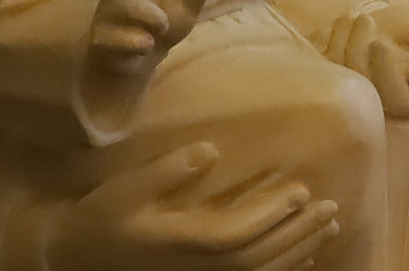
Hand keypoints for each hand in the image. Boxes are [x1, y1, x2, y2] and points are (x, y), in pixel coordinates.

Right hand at [45, 143, 338, 270]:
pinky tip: (305, 260)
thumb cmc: (102, 220)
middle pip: (259, 257)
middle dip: (299, 233)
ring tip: (330, 228)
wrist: (76, 260)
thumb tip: (211, 149)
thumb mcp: (126, 188)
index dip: (274, 214)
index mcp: (183, 241)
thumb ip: (169, 169)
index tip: (302, 189)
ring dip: (300, 252)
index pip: (239, 232)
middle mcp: (198, 267)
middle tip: (332, 208)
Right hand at [91, 0, 214, 76]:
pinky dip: (130, 40)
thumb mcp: (187, 1)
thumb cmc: (161, 18)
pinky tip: (146, 44)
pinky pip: (113, 38)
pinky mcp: (104, 38)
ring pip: (123, 3)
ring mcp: (112, 9)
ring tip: (161, 21)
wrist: (139, 59)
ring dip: (144, 12)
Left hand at [325, 6, 408, 117]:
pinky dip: (373, 49)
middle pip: (382, 96)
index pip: (400, 99)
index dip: (384, 74)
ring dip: (364, 56)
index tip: (379, 39)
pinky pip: (388, 68)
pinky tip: (366, 19)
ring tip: (356, 20)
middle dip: (365, 65)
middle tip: (358, 25)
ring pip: (381, 83)